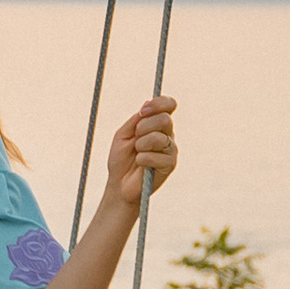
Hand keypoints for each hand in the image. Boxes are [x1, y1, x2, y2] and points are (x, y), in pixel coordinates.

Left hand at [103, 93, 177, 208]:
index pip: (169, 104)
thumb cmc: (121, 159)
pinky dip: (142, 158)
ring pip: (159, 137)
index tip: (143, 110)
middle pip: (164, 119)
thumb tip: (147, 104)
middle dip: (144, 127)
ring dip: (141, 144)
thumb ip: (136, 120)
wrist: (119, 185)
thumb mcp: (123, 134)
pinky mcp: (170, 164)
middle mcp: (167, 134)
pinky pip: (157, 155)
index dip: (159, 103)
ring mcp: (170, 149)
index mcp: (157, 124)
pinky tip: (140, 164)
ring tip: (136, 153)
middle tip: (135, 138)